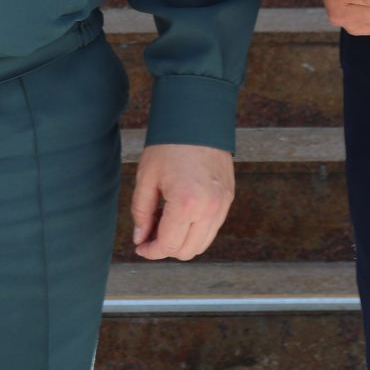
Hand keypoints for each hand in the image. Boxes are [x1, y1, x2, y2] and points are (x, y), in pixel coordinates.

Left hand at [131, 143, 234, 260]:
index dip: (151, 251)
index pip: (168, 245)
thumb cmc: (169, 145)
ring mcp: (222, 205)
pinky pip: (212, 228)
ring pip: (202, 244)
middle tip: (150, 236)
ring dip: (182, 241)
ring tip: (165, 223)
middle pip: (187, 251)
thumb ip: (141, 213)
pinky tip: (181, 216)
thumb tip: (141, 238)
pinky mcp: (228, 198)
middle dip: (166, 248)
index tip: (140, 247)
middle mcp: (209, 209)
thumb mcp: (146, 178)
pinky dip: (196, 230)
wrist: (198, 118)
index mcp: (186, 203)